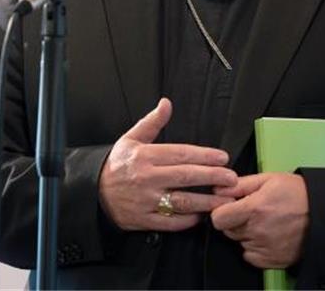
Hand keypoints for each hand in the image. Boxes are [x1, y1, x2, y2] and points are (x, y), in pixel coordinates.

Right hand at [98, 97, 238, 231]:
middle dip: (212, 177)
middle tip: (231, 178)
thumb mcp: (131, 138)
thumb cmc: (116, 165)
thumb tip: (166, 103)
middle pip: (186, 176)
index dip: (204, 156)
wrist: (93, 191)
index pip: (181, 154)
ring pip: (182, 201)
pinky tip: (201, 215)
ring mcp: (146, 200)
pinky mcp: (145, 219)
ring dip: (206, 201)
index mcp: (145, 156)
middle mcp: (147, 178)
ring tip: (225, 199)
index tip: (222, 158)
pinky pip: (171, 222)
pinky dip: (188, 220)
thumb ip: (152, 122)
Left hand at [210, 173, 309, 268]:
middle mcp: (258, 231)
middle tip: (252, 213)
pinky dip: (254, 248)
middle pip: (228, 230)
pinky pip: (250, 256)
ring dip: (246, 234)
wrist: (323, 213)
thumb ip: (240, 185)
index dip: (222, 211)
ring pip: (240, 242)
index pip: (218, 218)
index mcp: (254, 209)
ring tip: (264, 222)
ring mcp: (265, 247)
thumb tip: (218, 189)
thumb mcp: (268, 179)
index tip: (230, 207)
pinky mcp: (273, 259)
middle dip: (235, 221)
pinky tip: (267, 235)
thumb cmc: (297, 193)